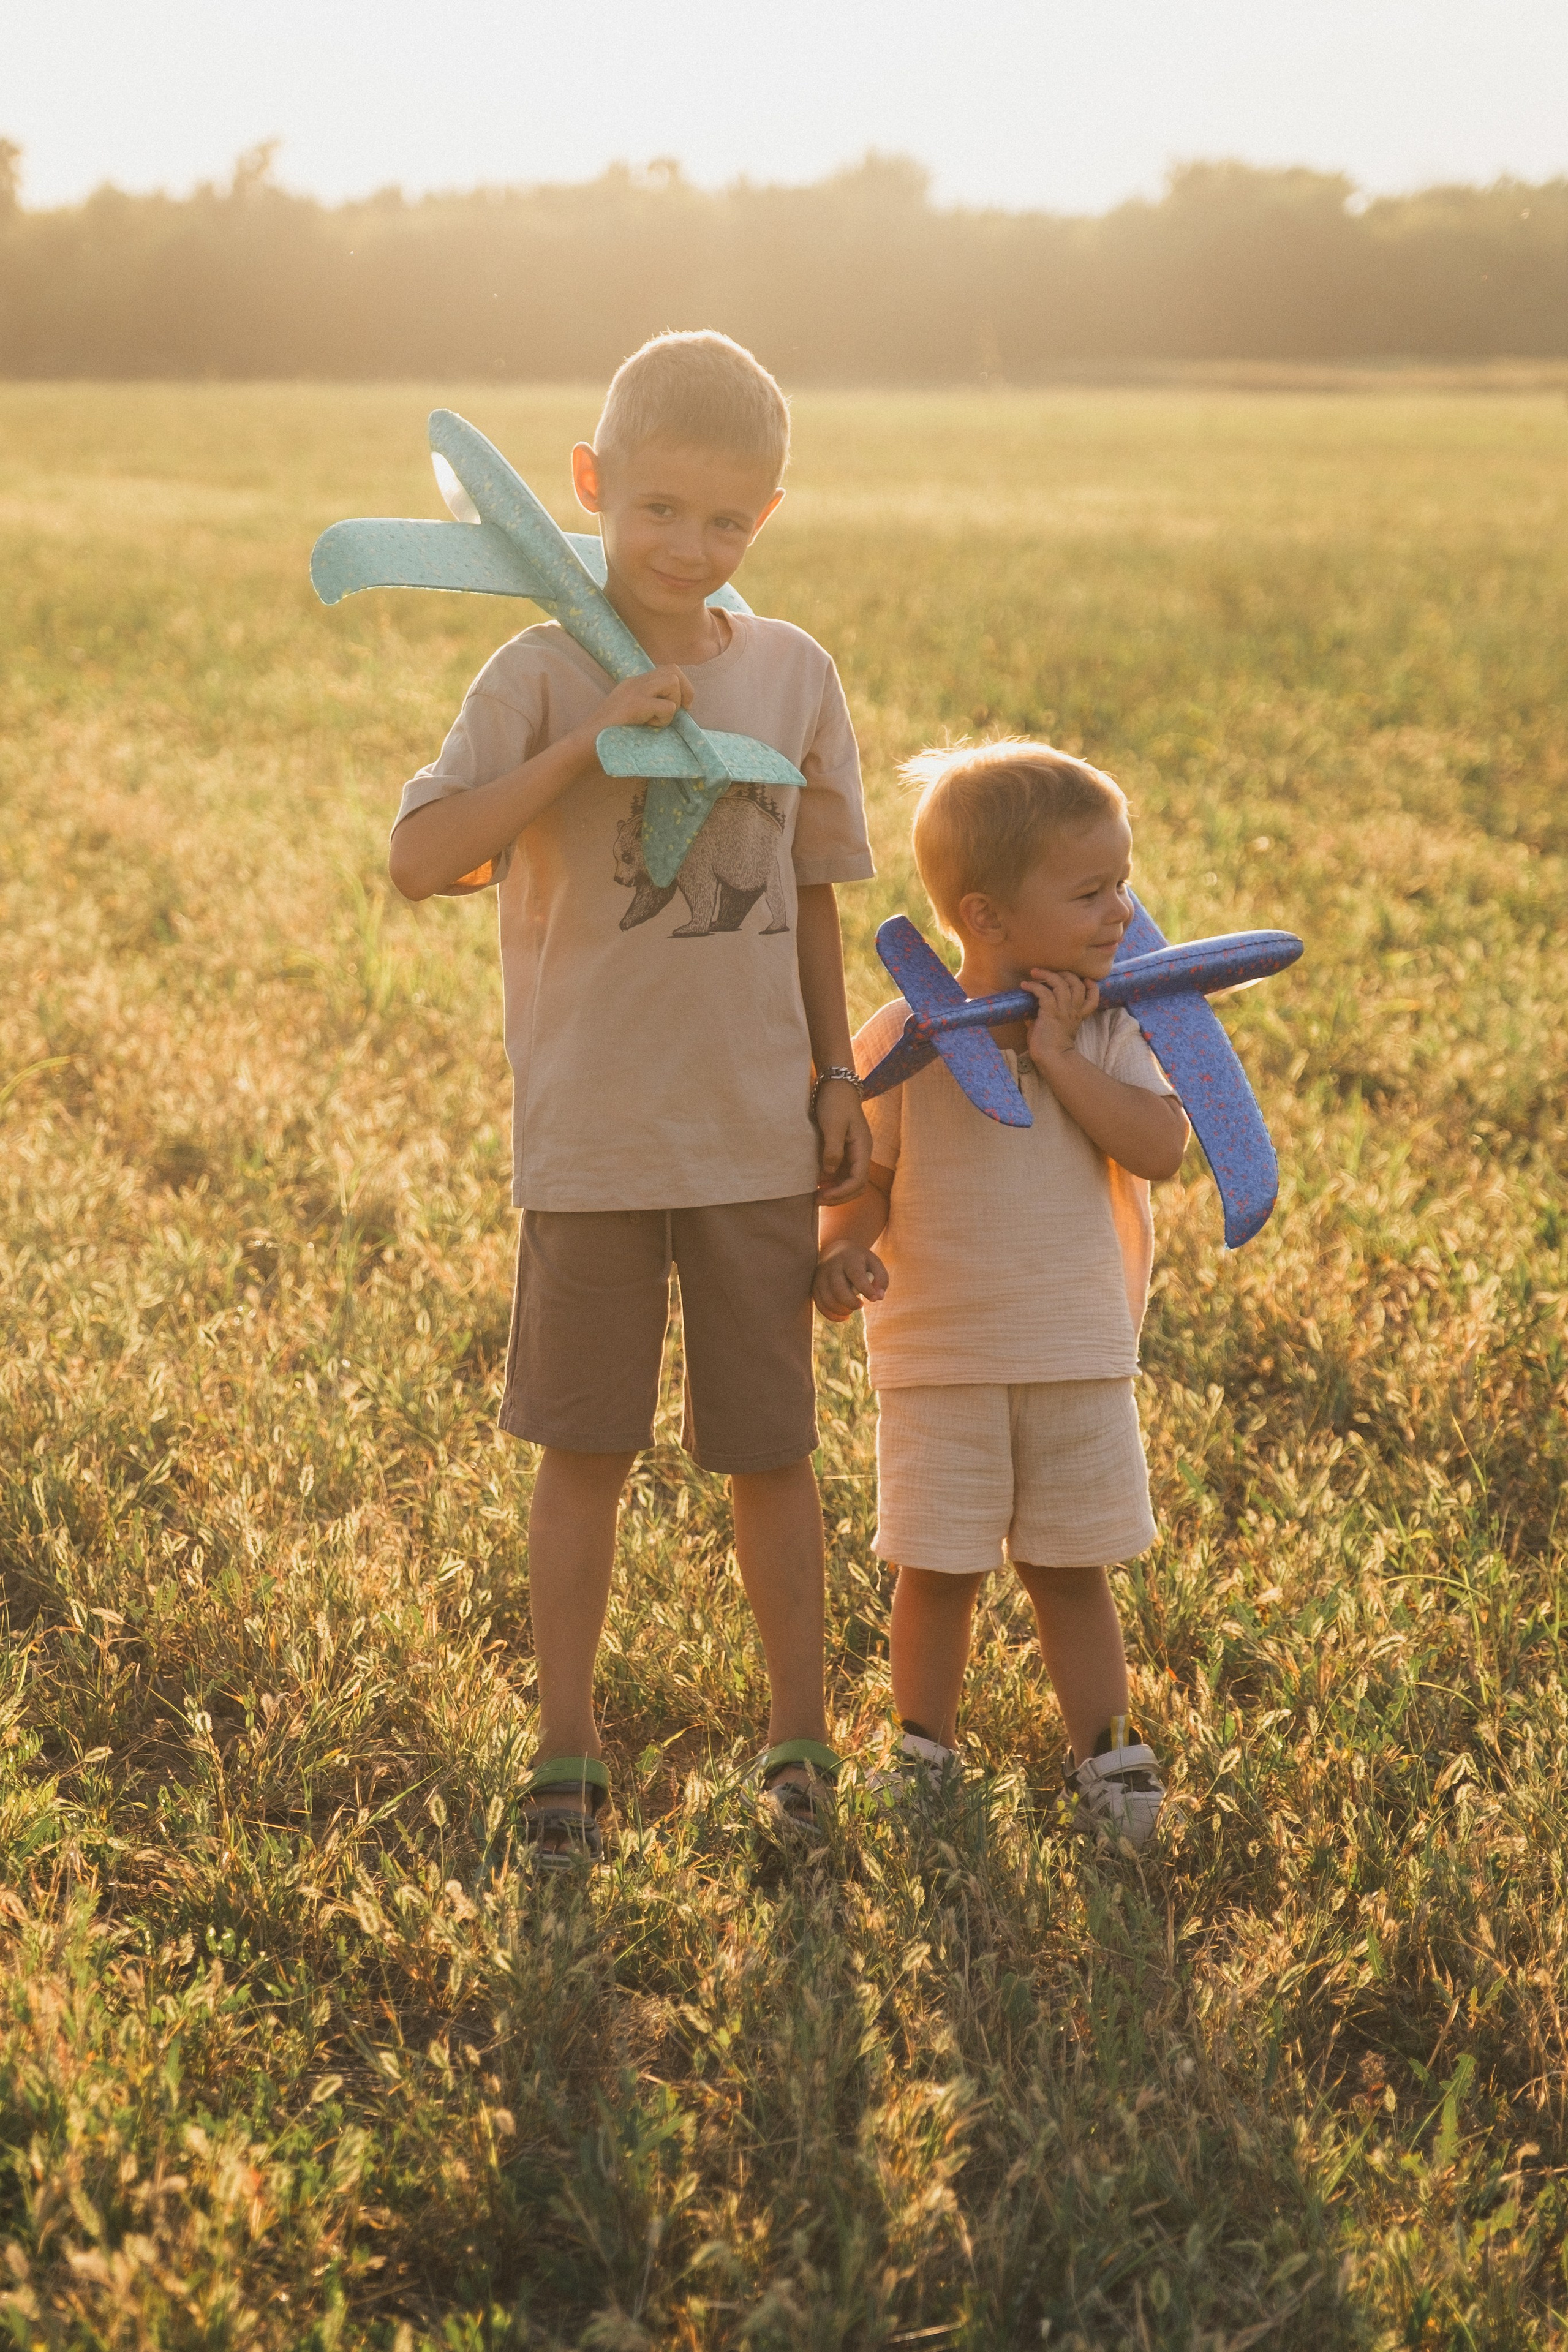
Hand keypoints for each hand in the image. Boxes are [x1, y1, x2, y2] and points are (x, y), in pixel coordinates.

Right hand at [594, 664, 693, 735]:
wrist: (584, 743)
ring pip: (672, 683)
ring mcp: (634, 692)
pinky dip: (665, 719)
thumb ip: (648, 706)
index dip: (682, 686)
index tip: (684, 706)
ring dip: (673, 704)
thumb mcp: (631, 715)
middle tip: (683, 711)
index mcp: (634, 684)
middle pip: (673, 670)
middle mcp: (635, 683)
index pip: (667, 670)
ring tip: (658, 720)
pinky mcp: (635, 705)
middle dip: (685, 691)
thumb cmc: (609, 736)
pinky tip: (649, 727)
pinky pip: (667, 706)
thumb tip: (676, 710)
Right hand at [813, 1239, 887, 1321]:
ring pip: (827, 1299)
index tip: (874, 1298)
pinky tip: (844, 1316)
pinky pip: (820, 1305)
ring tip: (851, 1309)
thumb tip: (879, 1297)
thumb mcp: (874, 1264)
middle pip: (839, 1289)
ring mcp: (820, 1276)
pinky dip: (832, 1315)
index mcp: (849, 1258)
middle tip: (861, 1305)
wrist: (836, 1250)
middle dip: (851, 1303)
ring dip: (842, 1310)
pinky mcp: (814, 1286)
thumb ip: (881, 1279)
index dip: (866, 1289)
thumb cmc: (860, 1261)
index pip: (856, 1275)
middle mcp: (832, 1266)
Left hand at [814, 1081, 870, 1203]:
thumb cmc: (835, 1102)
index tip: (821, 1195)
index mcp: (863, 1148)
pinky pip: (841, 1172)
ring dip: (835, 1190)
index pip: (858, 1180)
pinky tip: (817, 1182)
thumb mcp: (832, 1125)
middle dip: (839, 1196)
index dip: (841, 1192)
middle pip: (857, 1185)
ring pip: (849, 1180)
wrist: (836, 1085)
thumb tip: (829, 1174)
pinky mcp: (845, 1149)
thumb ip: (832, 1151)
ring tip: (816, 1194)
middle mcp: (861, 1153)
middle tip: (817, 1200)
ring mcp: (854, 1152)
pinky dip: (831, 1181)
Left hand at [1024, 970, 1098, 1072]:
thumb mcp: (1052, 1028)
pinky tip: (1025, 985)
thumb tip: (1030, 1009)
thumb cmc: (1049, 1048)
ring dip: (1047, 975)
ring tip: (1034, 972)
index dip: (1091, 987)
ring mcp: (1063, 1010)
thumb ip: (1046, 1015)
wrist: (1051, 1059)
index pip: (1093, 998)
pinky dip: (1034, 986)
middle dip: (1065, 974)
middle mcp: (1073, 1011)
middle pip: (1077, 984)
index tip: (1085, 980)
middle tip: (1051, 972)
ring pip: (1061, 983)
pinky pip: (1044, 992)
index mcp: (1077, 1016)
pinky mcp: (1050, 1012)